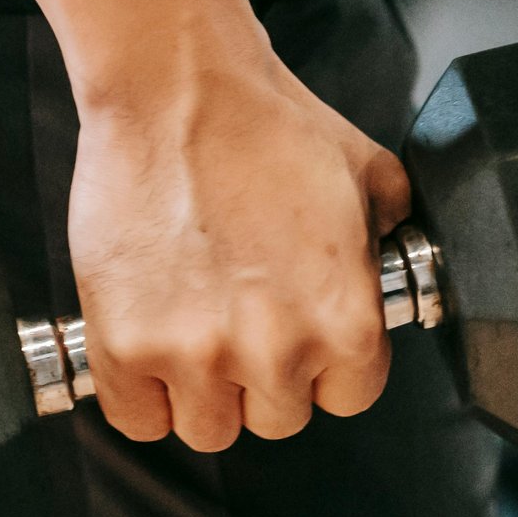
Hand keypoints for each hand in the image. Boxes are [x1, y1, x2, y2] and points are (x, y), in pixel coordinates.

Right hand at [67, 25, 409, 450]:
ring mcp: (195, 353)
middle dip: (259, 376)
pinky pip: (137, 419)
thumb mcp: (368, 173)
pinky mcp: (124, 344)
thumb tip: (393, 260)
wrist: (176, 88)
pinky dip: (139, 395)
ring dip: (199, 392)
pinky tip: (145, 349)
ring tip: (189, 330)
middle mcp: (274, 351)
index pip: (347, 399)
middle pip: (275, 420)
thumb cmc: (263, 121)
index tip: (296, 336)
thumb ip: (391, 234)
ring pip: (206, 428)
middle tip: (236, 318)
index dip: (322, 366)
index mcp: (346, 322)